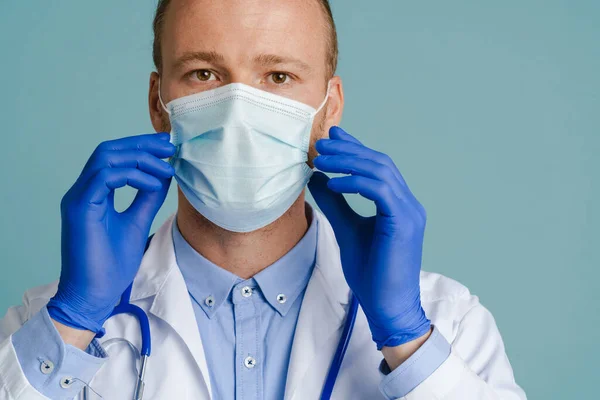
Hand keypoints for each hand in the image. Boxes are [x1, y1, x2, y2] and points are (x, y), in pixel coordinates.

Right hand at [47, 133, 175, 335]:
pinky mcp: (79, 209)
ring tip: (166, 167)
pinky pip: (104, 177)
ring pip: (105, 158)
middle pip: (108, 150)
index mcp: (94, 193)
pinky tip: (152, 184)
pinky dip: (132, 176)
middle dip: (141, 144)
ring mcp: (78, 198)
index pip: (114, 156)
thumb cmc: (111, 264)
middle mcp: (82, 191)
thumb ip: (147, 198)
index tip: (167, 146)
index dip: (140, 146)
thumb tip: (164, 174)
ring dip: (140, 158)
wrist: (94, 295)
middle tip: (169, 146)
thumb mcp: (137, 222)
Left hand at [308, 126, 430, 349]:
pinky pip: (379, 190)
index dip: (355, 147)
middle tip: (321, 142)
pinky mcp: (404, 223)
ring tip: (320, 159)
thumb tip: (318, 179)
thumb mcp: (347, 230)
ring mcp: (409, 212)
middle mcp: (408, 204)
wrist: (387, 307)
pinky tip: (333, 181)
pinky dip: (355, 182)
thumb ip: (336, 204)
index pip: (378, 167)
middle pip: (380, 162)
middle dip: (349, 149)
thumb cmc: (371, 274)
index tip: (332, 137)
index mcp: (398, 205)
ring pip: (381, 171)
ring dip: (348, 160)